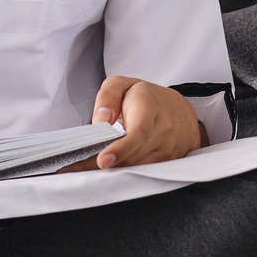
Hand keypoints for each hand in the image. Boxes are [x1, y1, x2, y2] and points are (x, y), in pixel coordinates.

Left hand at [80, 76, 203, 169]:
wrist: (182, 112)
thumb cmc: (148, 98)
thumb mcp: (124, 85)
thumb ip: (108, 96)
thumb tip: (100, 122)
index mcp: (150, 107)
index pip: (139, 131)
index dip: (121, 148)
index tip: (103, 160)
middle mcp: (164, 130)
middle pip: (133, 155)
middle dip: (103, 164)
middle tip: (74, 168)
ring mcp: (168, 149)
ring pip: (135, 167)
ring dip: (111, 169)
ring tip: (84, 168)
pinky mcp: (167, 162)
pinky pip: (142, 172)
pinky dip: (122, 171)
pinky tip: (107, 167)